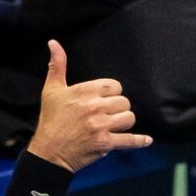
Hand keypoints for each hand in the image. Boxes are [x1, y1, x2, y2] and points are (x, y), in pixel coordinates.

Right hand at [25, 40, 152, 171]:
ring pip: (128, 118)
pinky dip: (139, 141)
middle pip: (124, 102)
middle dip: (118, 108)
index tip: (104, 100)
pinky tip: (147, 140)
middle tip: (108, 114)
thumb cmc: (50, 120)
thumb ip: (57, 65)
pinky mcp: (105, 144)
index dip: (112, 93)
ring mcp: (101, 126)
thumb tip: (53, 43)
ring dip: (124, 122)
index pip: (115, 86)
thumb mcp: (51, 90)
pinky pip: (129, 141)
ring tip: (116, 125)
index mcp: (85, 92)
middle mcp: (95, 107)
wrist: (48, 152)